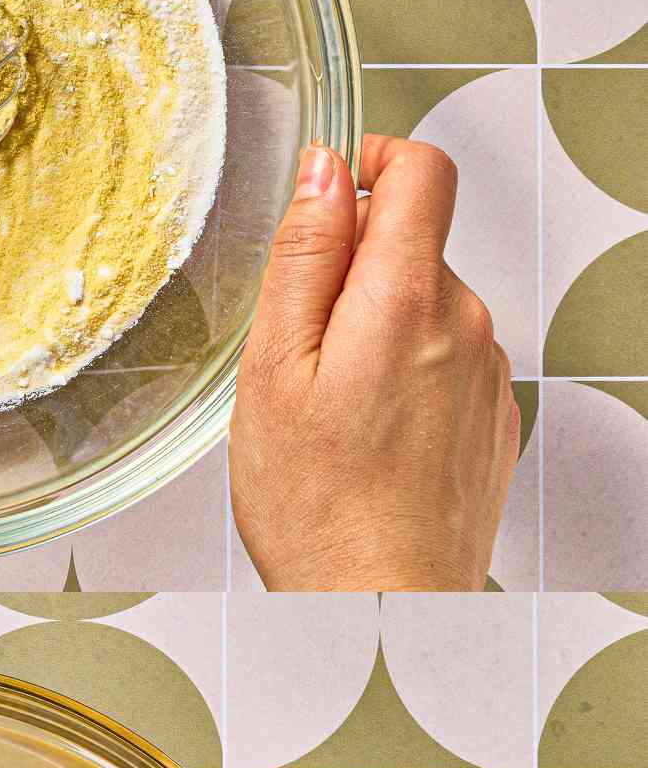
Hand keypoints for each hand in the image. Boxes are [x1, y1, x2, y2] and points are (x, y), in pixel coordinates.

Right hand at [230, 138, 519, 589]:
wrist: (384, 605)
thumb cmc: (318, 507)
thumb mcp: (274, 369)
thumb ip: (305, 257)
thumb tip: (326, 173)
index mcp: (406, 301)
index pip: (424, 170)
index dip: (377, 162)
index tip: (337, 194)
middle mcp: (467, 325)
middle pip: (416, 247)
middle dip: (355, 274)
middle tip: (299, 350)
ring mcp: (487, 373)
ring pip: (428, 308)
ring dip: (377, 331)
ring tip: (329, 407)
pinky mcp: (492, 417)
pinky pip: (445, 362)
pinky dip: (404, 378)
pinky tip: (365, 437)